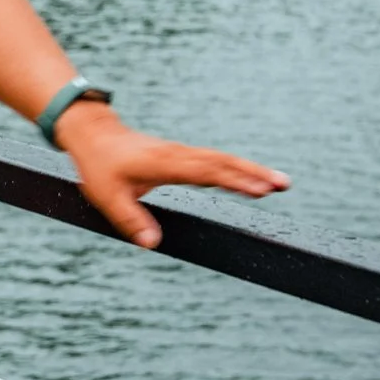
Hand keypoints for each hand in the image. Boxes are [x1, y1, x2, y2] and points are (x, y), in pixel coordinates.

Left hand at [55, 100, 287, 250]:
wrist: (94, 135)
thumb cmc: (100, 166)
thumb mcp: (108, 197)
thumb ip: (131, 220)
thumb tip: (152, 244)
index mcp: (166, 164)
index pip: (206, 173)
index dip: (234, 181)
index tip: (260, 189)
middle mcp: (179, 155)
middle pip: (224, 163)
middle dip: (255, 173)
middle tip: (284, 185)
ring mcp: (182, 153)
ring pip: (223, 160)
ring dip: (251, 170)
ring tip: (280, 183)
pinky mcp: (182, 155)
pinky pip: (215, 160)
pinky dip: (236, 168)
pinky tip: (252, 178)